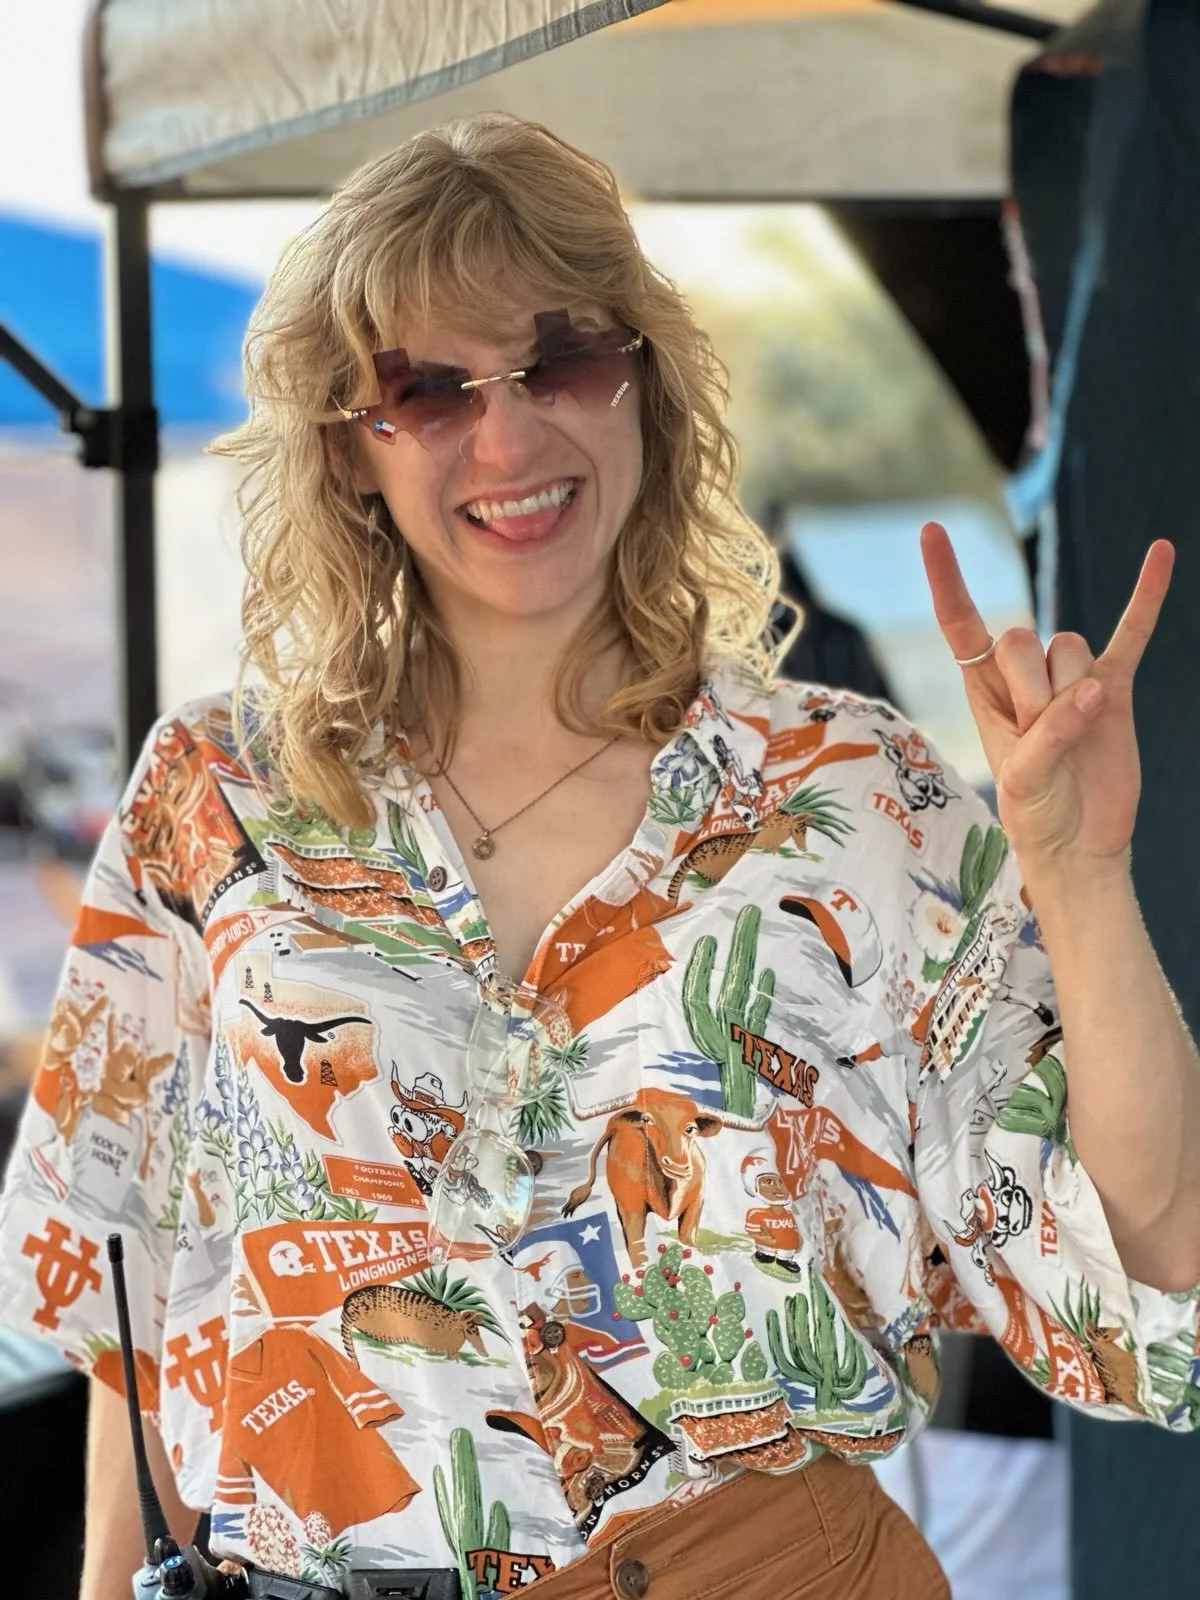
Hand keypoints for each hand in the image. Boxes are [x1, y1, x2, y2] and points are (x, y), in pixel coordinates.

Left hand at [919, 521, 1173, 875]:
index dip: (948, 579)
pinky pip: (1132, 635)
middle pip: (1026, 638)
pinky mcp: (1116, 690)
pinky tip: (1161, 553)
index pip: (961, 622)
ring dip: (1072, 690)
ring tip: (1073, 732)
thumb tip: (1091, 691)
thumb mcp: (1023, 781)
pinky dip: (1147, 597)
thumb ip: (1049, 734)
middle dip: (1033, 687)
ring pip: (1072, 646)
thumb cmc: (1035, 814)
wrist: (1079, 843)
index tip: (932, 530)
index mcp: (984, 690)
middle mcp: (1024, 676)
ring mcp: (1072, 679)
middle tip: (1040, 732)